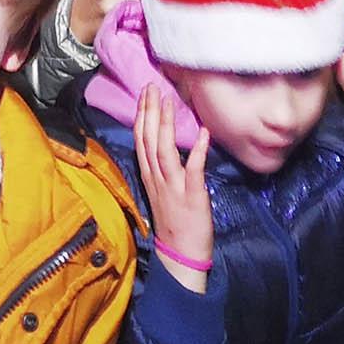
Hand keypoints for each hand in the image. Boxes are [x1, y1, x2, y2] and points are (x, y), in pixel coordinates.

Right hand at [134, 83, 213, 292]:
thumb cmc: (174, 223)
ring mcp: (173, 188)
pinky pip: (193, 170)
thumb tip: (165, 145)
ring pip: (164, 151)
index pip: (141, 141)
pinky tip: (202, 133)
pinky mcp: (192, 197)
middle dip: (149, 112)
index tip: (144, 94)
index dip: (142, 116)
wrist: (180, 256)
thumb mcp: (160, 192)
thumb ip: (161, 169)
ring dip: (165, 125)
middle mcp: (157, 179)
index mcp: (150, 177)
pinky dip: (196, 151)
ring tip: (169, 101)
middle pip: (148, 141)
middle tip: (152, 87)